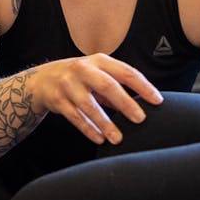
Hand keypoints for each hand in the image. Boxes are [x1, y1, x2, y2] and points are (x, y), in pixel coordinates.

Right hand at [23, 53, 163, 144]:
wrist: (42, 80)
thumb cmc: (78, 78)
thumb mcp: (97, 74)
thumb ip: (117, 85)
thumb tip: (143, 101)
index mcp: (99, 61)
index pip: (126, 72)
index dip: (143, 86)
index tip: (157, 100)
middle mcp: (83, 70)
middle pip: (108, 86)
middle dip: (125, 103)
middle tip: (140, 118)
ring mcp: (68, 85)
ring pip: (89, 105)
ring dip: (105, 123)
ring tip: (117, 137)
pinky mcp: (57, 100)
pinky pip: (75, 117)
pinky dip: (88, 128)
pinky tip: (99, 138)